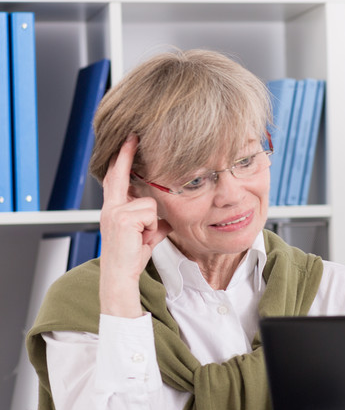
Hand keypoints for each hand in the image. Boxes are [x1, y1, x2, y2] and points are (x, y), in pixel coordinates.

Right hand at [98, 136, 171, 317]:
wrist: (121, 275)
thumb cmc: (132, 256)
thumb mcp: (147, 235)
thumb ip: (155, 222)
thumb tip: (169, 216)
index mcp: (114, 209)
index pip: (117, 179)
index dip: (123, 160)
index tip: (129, 142)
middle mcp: (110, 207)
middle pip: (119, 175)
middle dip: (127, 155)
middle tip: (134, 134)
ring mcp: (114, 212)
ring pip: (149, 204)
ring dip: (152, 223)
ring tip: (142, 237)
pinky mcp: (122, 218)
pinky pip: (150, 214)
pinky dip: (152, 228)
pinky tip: (141, 238)